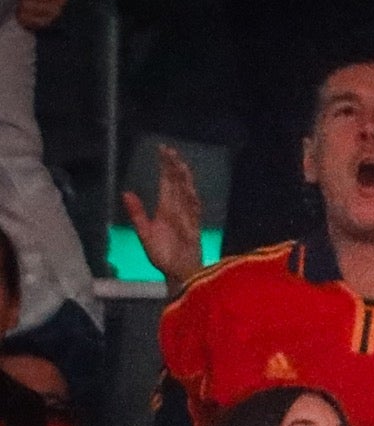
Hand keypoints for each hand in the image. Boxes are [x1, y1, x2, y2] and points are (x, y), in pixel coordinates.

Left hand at [123, 145, 203, 285]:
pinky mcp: (194, 229)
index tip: (163, 150)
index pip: (166, 183)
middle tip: (171, 150)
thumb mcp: (144, 234)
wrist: (178, 274)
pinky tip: (189, 191)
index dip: (165, 167)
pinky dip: (192, 201)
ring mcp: (187, 219)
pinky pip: (194, 212)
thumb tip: (125, 192)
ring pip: (186, 194)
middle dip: (174, 168)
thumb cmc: (162, 256)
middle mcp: (177, 211)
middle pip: (176, 185)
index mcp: (165, 210)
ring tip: (180, 165)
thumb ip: (137, 214)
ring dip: (184, 180)